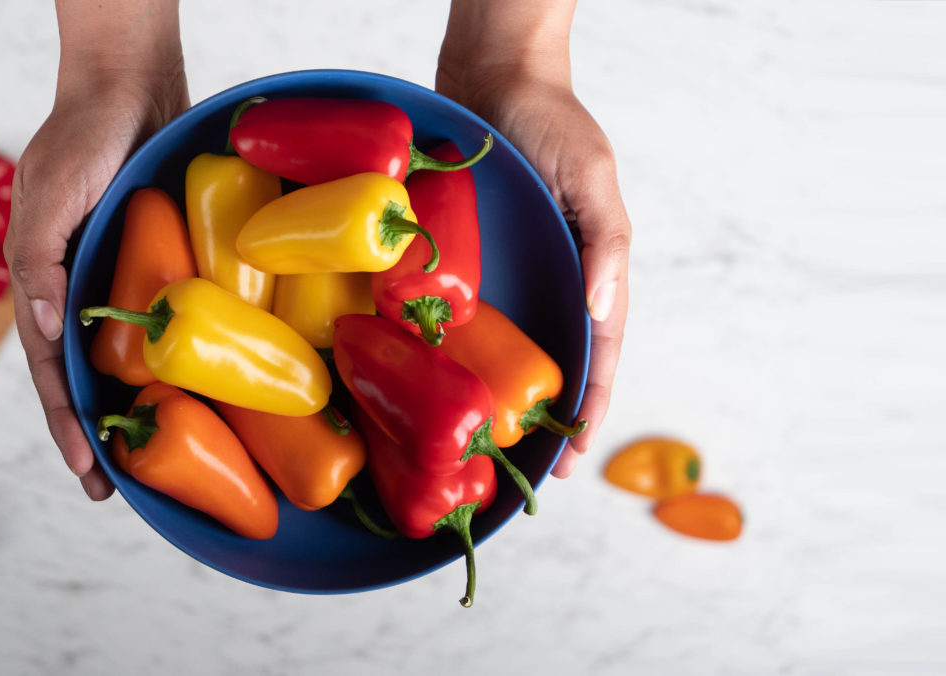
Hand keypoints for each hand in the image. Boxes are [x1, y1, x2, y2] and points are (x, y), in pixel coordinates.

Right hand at [5, 42, 187, 499]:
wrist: (129, 88)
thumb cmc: (83, 139)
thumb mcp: (49, 198)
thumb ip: (39, 262)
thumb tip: (47, 331)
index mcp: (42, 282)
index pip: (50, 368)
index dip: (66, 421)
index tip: (88, 470)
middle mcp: (75, 287)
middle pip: (80, 375)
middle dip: (92, 433)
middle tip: (112, 489)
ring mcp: (112, 277)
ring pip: (116, 356)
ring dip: (125, 406)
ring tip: (145, 459)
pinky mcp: (149, 262)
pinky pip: (152, 319)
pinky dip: (158, 359)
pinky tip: (180, 387)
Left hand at [438, 5, 630, 478]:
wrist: (491, 73)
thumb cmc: (551, 120)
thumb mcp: (591, 176)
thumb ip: (605, 243)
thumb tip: (602, 312)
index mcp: (591, 268)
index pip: (597, 351)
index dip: (588, 406)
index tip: (570, 457)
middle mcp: (549, 277)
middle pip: (552, 358)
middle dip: (544, 416)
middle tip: (526, 468)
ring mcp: (507, 268)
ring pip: (506, 342)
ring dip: (497, 391)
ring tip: (479, 439)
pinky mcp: (465, 253)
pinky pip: (460, 307)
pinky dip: (454, 344)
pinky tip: (434, 374)